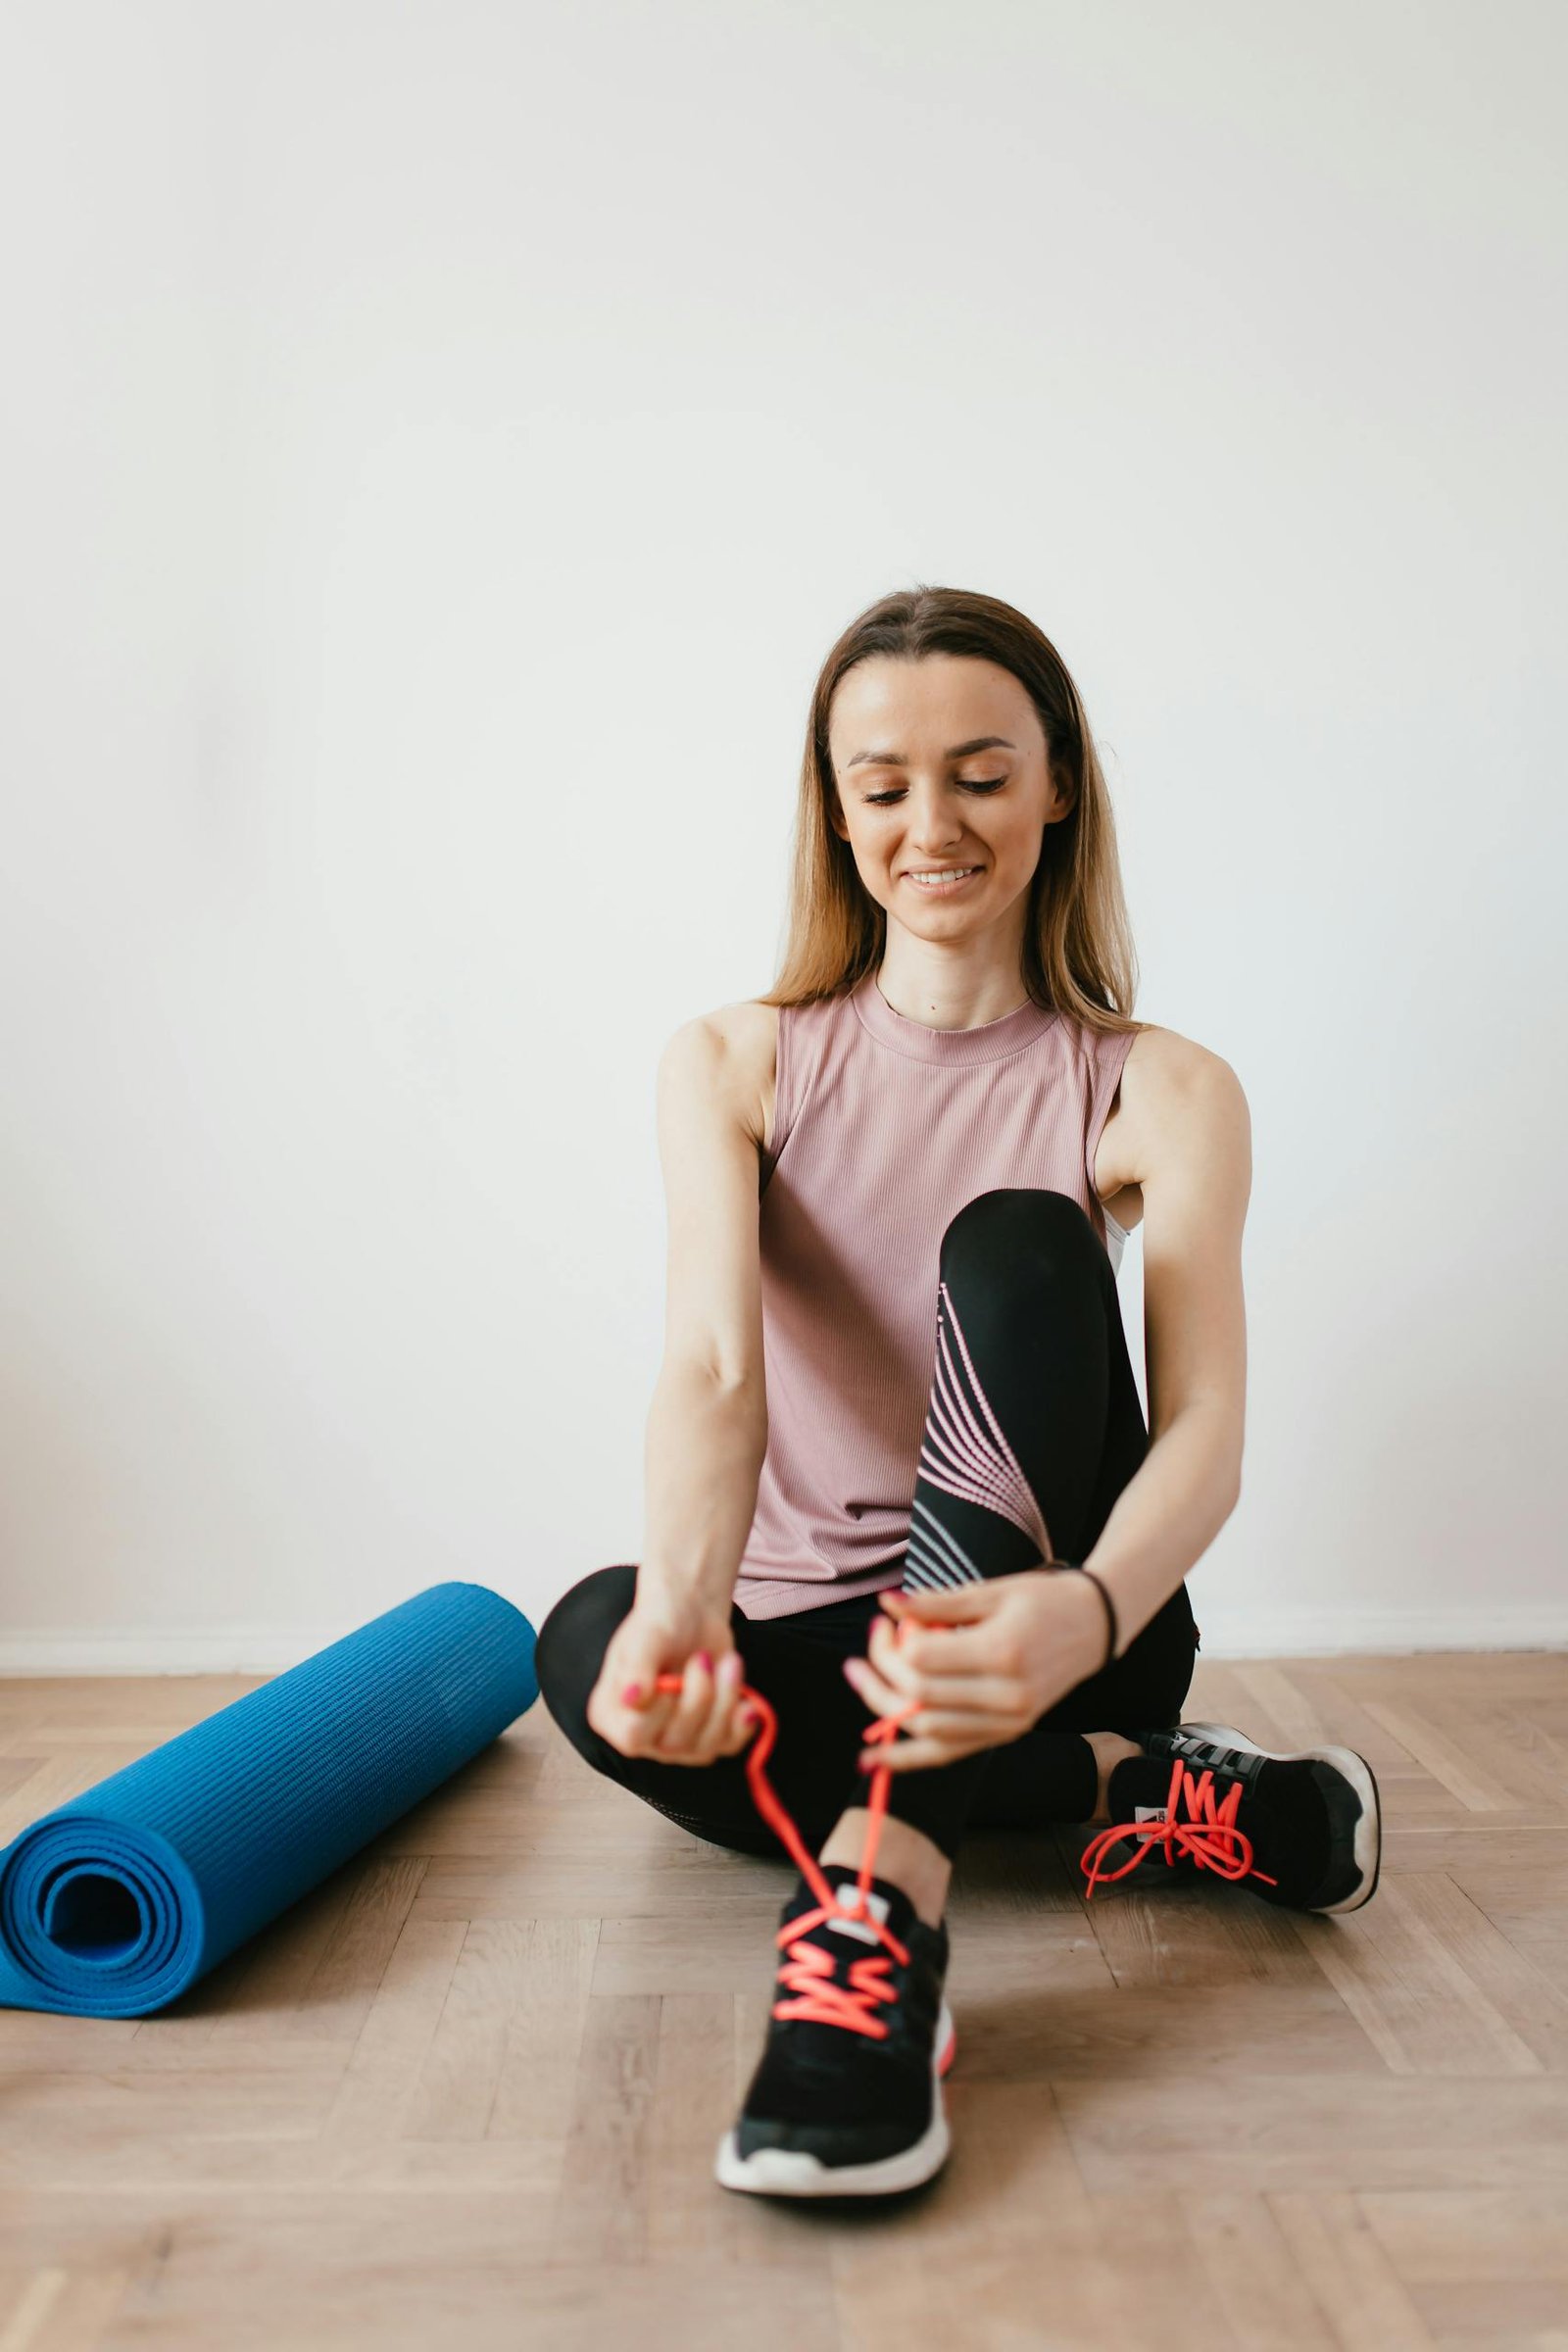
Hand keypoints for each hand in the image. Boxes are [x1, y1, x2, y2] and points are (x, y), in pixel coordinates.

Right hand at [585, 1594, 757, 1767]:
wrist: (691, 1614)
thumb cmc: (660, 1623)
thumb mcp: (645, 1636)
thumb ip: (637, 1667)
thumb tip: (633, 1699)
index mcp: (611, 1715)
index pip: (634, 1737)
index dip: (661, 1710)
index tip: (671, 1675)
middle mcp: (641, 1736)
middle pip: (675, 1744)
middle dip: (699, 1697)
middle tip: (703, 1657)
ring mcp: (675, 1742)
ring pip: (705, 1748)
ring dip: (724, 1703)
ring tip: (729, 1663)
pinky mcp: (707, 1736)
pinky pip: (728, 1746)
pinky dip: (741, 1725)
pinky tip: (747, 1703)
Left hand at [841, 1570, 1110, 1773]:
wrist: (1096, 1626)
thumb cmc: (1042, 1600)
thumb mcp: (990, 1592)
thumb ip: (935, 1603)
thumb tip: (886, 1604)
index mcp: (1002, 1652)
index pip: (922, 1660)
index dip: (892, 1642)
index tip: (888, 1622)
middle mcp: (1007, 1696)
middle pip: (919, 1697)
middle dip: (880, 1672)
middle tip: (864, 1650)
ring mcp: (1009, 1721)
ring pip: (929, 1730)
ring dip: (884, 1710)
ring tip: (860, 1680)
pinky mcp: (1007, 1733)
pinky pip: (949, 1753)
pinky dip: (908, 1759)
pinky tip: (871, 1761)